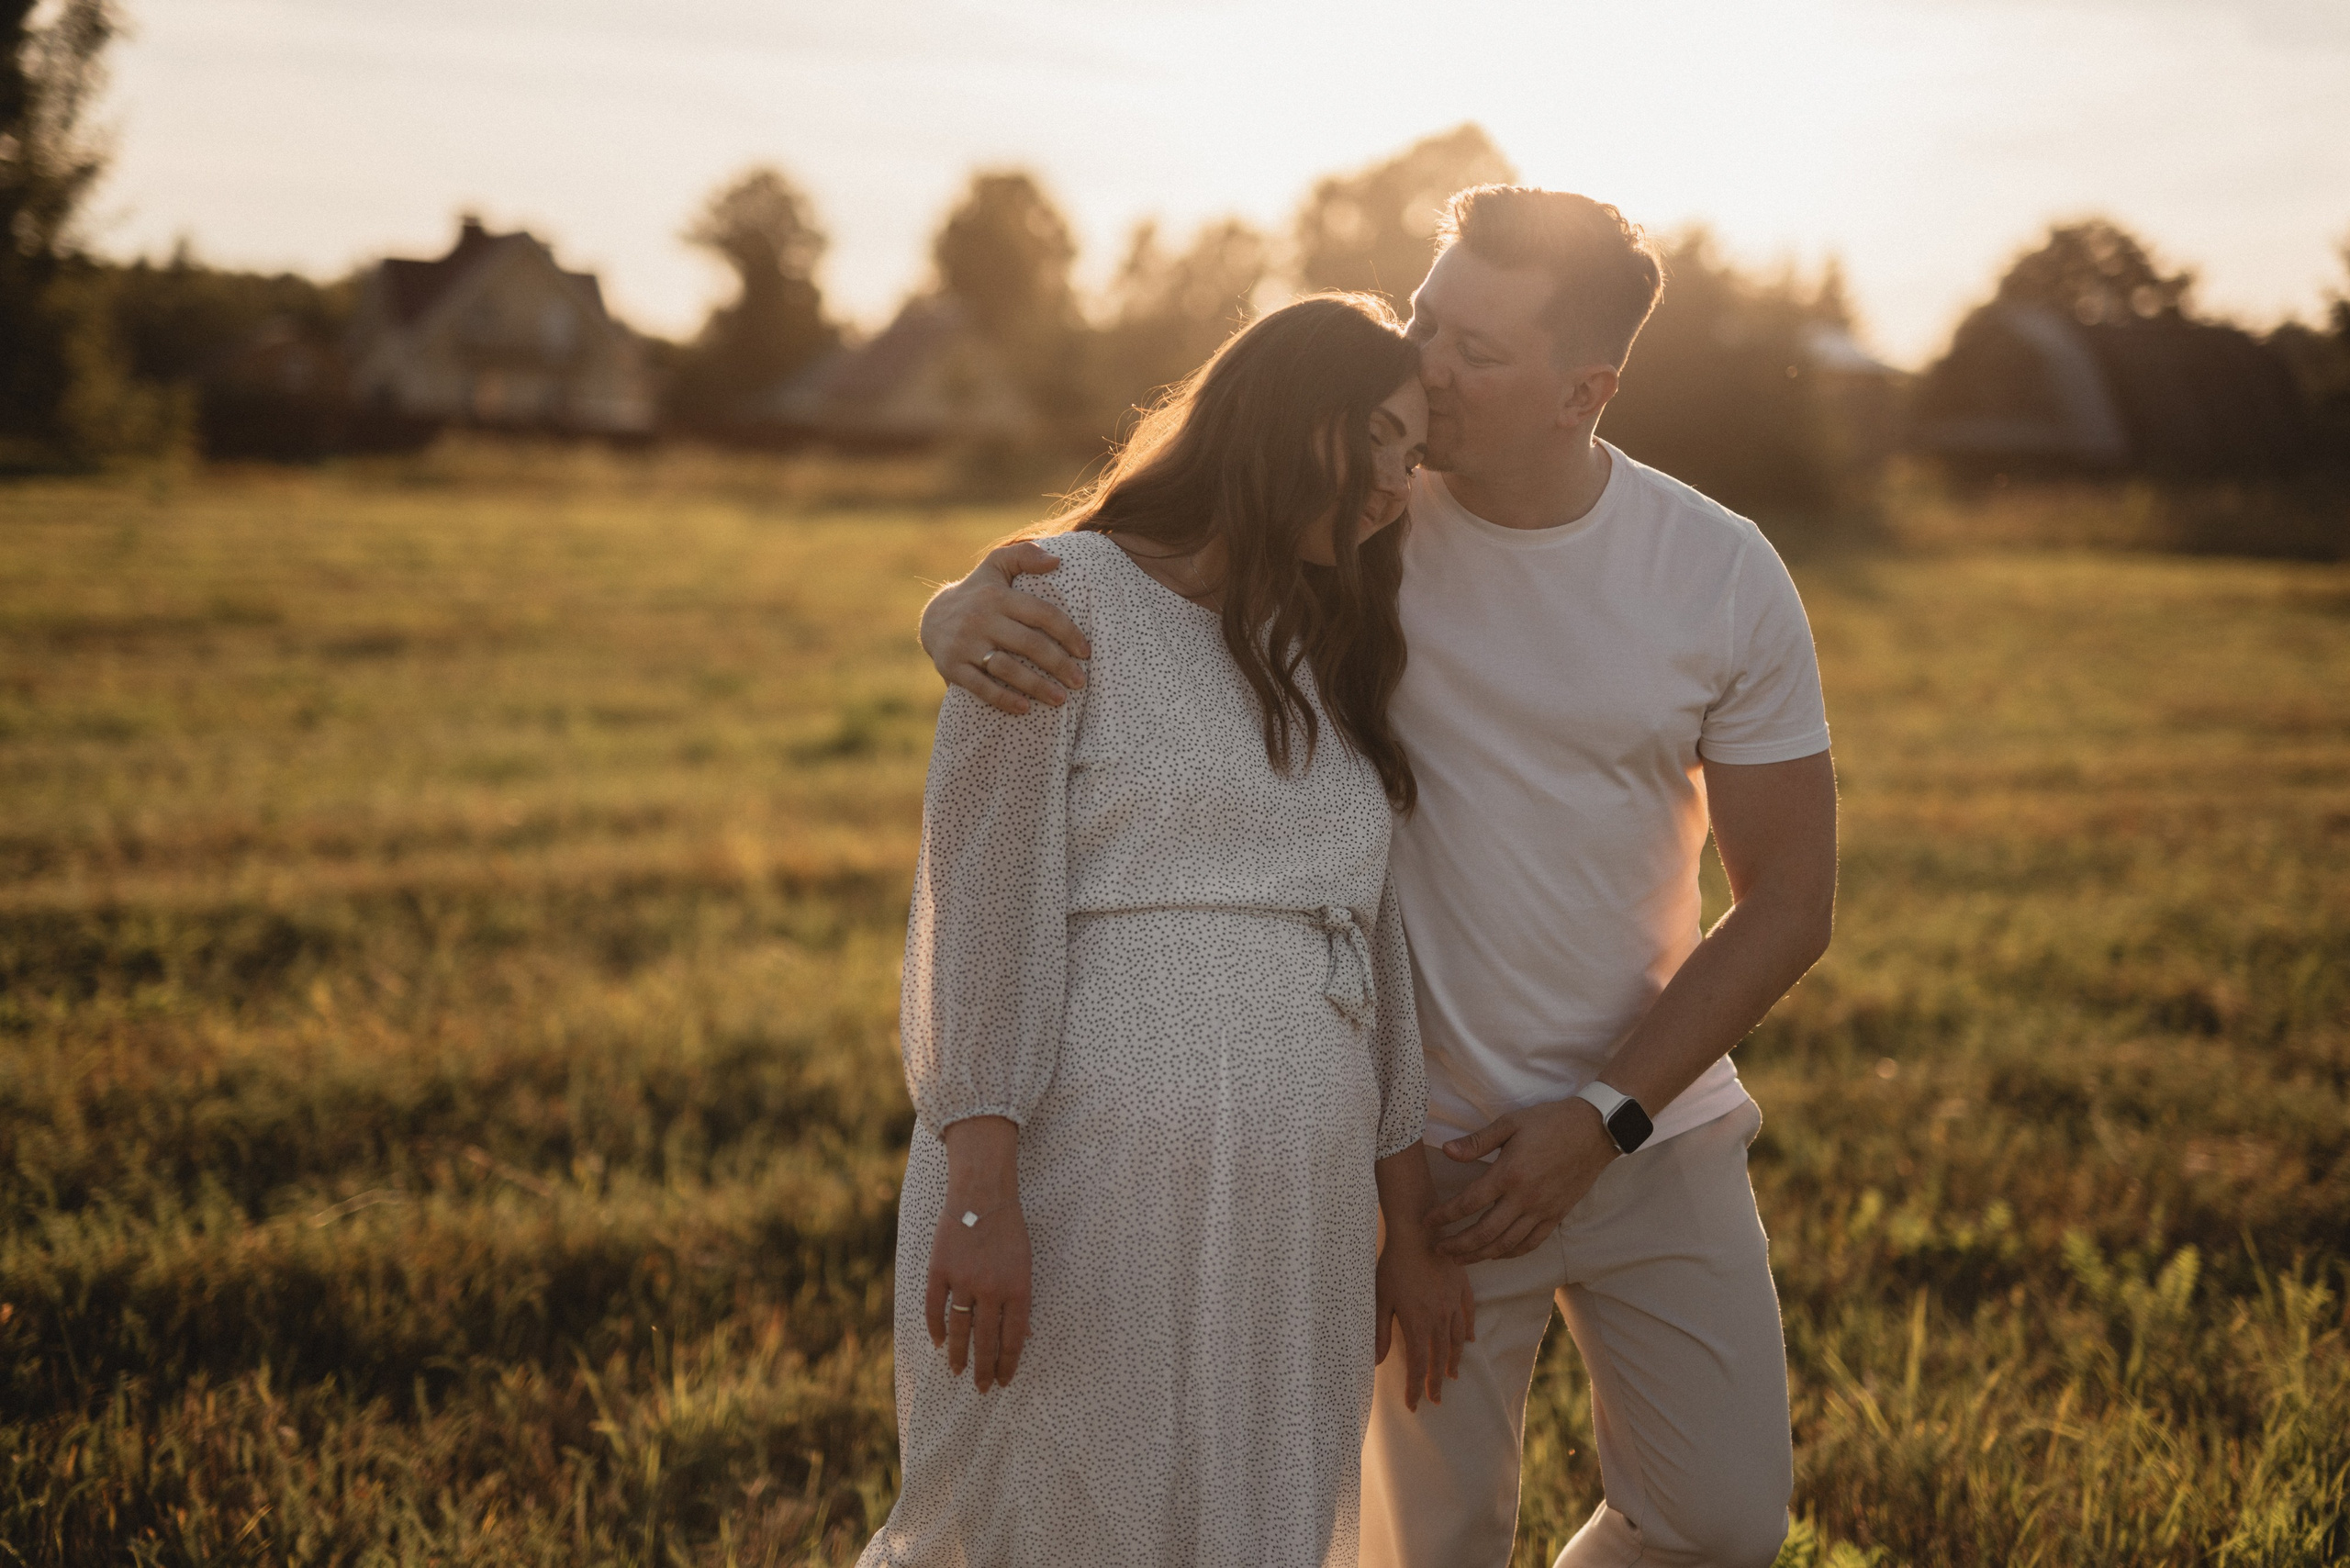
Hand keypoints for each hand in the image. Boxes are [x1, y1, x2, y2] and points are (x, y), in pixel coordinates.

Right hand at [919, 542, 1091, 714]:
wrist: (933, 617)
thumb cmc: (979, 592)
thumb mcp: (996, 566)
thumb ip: (1024, 555)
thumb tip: (1057, 561)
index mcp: (998, 596)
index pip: (1041, 613)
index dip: (1068, 633)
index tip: (1086, 652)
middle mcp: (981, 618)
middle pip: (1029, 644)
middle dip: (1059, 664)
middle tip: (1080, 681)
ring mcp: (965, 644)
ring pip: (1007, 668)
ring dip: (1037, 686)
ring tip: (1061, 699)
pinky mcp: (952, 666)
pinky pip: (981, 687)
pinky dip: (1004, 699)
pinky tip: (1025, 709)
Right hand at [925, 1200, 1033, 1391]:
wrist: (982, 1195)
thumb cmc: (1009, 1230)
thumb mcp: (1025, 1264)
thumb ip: (1021, 1300)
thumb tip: (1023, 1336)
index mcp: (1017, 1289)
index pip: (1013, 1339)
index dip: (1008, 1364)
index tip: (1004, 1381)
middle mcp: (990, 1289)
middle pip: (986, 1341)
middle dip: (985, 1369)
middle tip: (982, 1388)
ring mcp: (963, 1281)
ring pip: (959, 1330)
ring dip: (958, 1355)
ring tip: (957, 1372)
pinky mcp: (940, 1270)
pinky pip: (935, 1307)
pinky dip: (935, 1327)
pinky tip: (938, 1342)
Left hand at [1374, 1222, 1475, 1409]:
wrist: (1418, 1232)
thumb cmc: (1393, 1264)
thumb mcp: (1380, 1298)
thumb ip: (1379, 1331)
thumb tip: (1376, 1361)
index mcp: (1418, 1324)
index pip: (1418, 1365)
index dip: (1416, 1388)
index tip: (1414, 1405)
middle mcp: (1439, 1318)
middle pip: (1439, 1358)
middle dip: (1435, 1382)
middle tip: (1435, 1400)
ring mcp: (1453, 1303)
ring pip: (1457, 1340)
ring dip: (1454, 1361)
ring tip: (1451, 1375)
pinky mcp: (1462, 1288)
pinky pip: (1468, 1316)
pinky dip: (1468, 1332)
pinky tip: (1470, 1341)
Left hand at [1428, 1099, 1617, 1264]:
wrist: (1594, 1131)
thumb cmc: (1550, 1122)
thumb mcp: (1510, 1123)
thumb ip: (1477, 1142)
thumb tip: (1446, 1152)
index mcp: (1509, 1174)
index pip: (1468, 1203)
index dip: (1444, 1215)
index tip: (1427, 1221)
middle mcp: (1524, 1198)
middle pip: (1484, 1233)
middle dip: (1457, 1244)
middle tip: (1438, 1249)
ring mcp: (1542, 1210)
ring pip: (1506, 1244)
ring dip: (1480, 1255)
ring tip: (1460, 1258)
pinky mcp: (1556, 1215)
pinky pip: (1530, 1243)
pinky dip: (1510, 1253)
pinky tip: (1496, 1254)